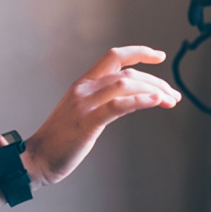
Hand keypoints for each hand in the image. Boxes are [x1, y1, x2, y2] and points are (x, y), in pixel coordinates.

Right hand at [24, 47, 180, 187]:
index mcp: (83, 84)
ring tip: (170, 101)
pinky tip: (156, 102)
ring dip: (154, 91)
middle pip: (127, 73)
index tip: (160, 56)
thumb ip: (106, 102)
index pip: (114, 57)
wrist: (36, 159)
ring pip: (126, 84)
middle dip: (156, 82)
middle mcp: (84, 88)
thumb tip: (134, 100)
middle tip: (173, 96)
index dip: (139, 52)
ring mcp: (85, 104)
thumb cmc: (60, 141)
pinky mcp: (88, 122)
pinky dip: (140, 100)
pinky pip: (118, 105)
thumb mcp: (84, 114)